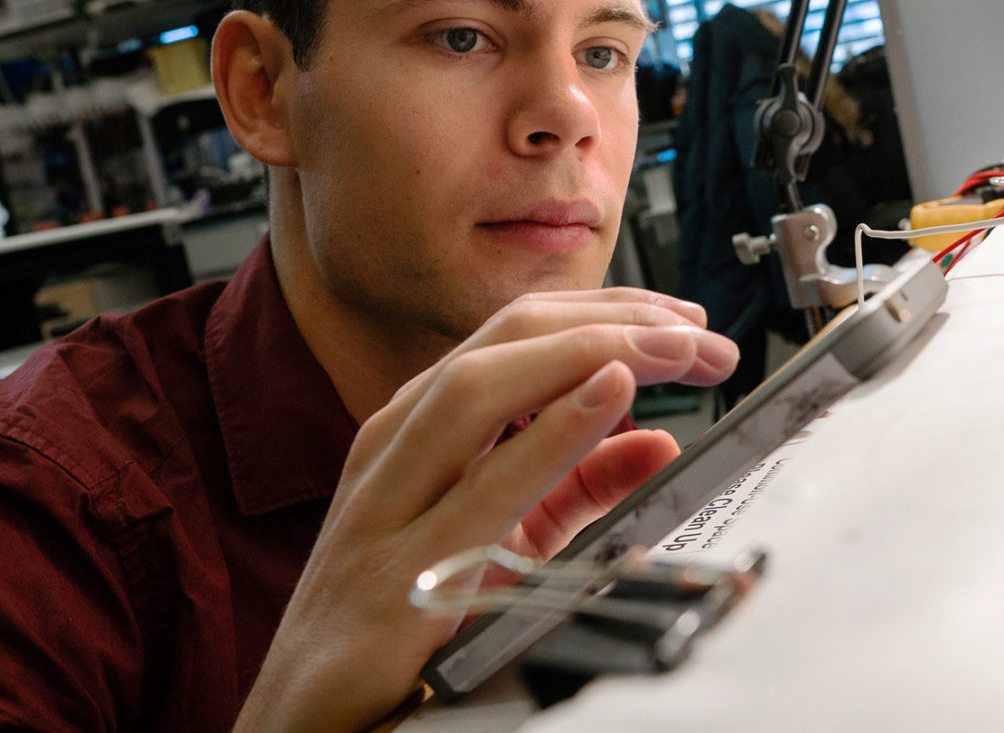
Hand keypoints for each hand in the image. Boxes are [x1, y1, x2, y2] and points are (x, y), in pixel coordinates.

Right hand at [234, 290, 737, 731]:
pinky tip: (608, 398)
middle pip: (505, 341)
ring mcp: (388, 504)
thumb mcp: (507, 537)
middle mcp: (397, 446)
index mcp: (419, 428)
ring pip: (479, 387)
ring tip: (671, 348)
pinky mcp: (395, 573)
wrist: (303, 718)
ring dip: (590, 353)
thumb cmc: (394, 621)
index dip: (609, 312)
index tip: (686, 319)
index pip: (521, 333)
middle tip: (700, 332)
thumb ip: (580, 487)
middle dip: (612, 321)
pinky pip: (480, 488)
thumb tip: (658, 442)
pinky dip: (551, 434)